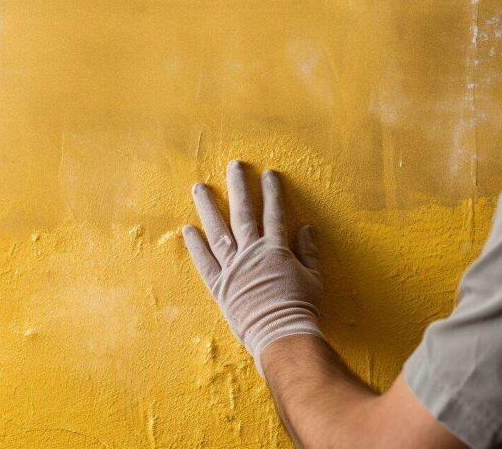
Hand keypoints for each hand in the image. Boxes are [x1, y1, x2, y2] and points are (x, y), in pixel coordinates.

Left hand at [183, 160, 323, 375]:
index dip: (271, 192)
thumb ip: (307, 251)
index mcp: (275, 250)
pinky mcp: (219, 285)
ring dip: (208, 207)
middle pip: (242, 213)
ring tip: (199, 187)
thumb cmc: (301, 309)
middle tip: (233, 166)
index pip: (273, 213)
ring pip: (218, 230)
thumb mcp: (313, 277)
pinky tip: (188, 228)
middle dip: (239, 187)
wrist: (282, 335)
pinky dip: (195, 245)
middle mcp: (251, 253)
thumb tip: (306, 227)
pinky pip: (204, 261)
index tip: (268, 174)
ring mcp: (232, 268)